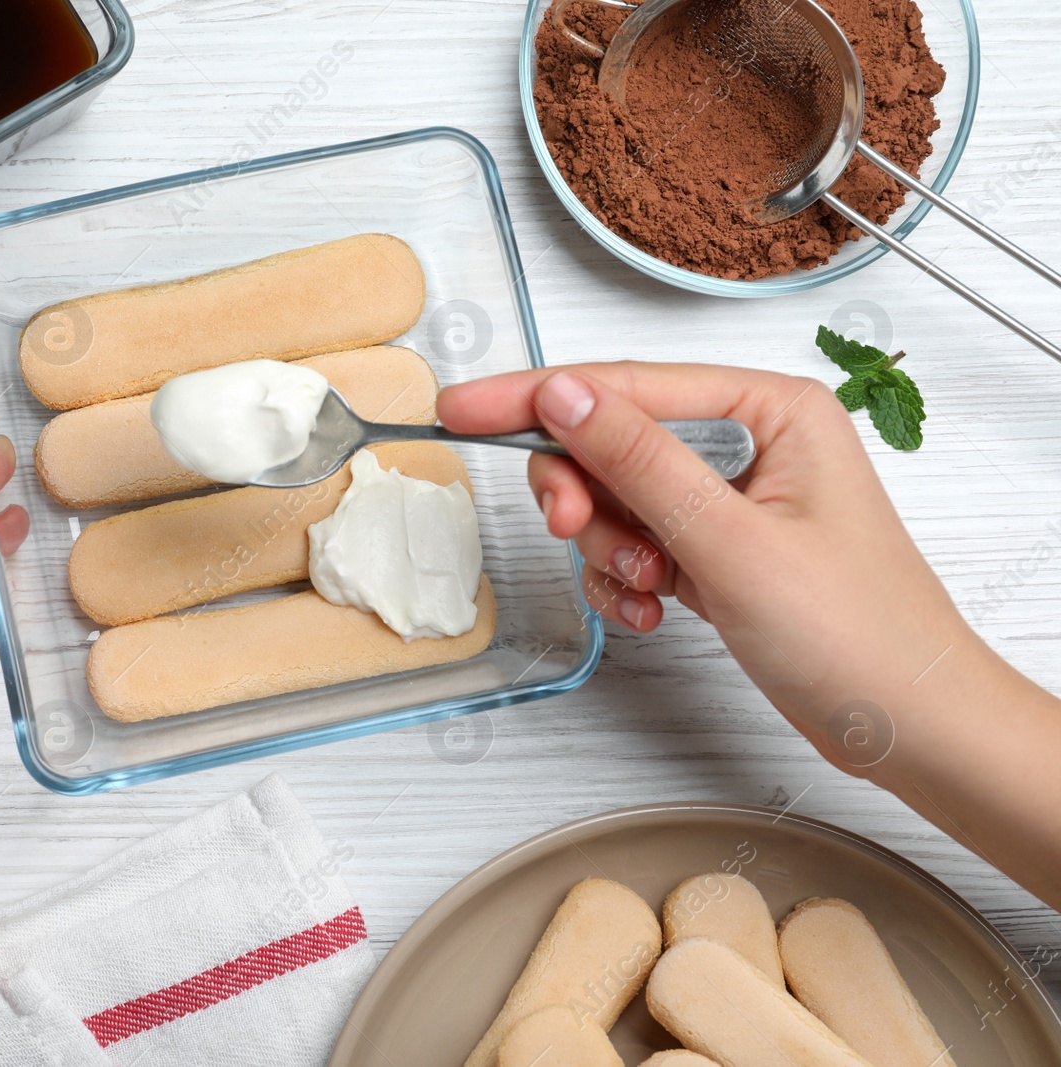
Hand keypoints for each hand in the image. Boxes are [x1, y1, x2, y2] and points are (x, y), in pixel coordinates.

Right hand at [439, 363, 1060, 906]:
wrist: (910, 728)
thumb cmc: (859, 633)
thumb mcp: (729, 541)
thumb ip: (638, 461)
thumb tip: (565, 394)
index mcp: (771, 408)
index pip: (627, 385)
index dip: (535, 397)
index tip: (464, 409)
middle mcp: (751, 443)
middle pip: (612, 441)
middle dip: (584, 495)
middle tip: (572, 530)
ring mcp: (731, 501)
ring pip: (615, 501)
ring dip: (610, 550)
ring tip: (646, 591)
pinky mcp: (716, 551)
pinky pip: (634, 546)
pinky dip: (624, 581)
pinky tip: (648, 613)